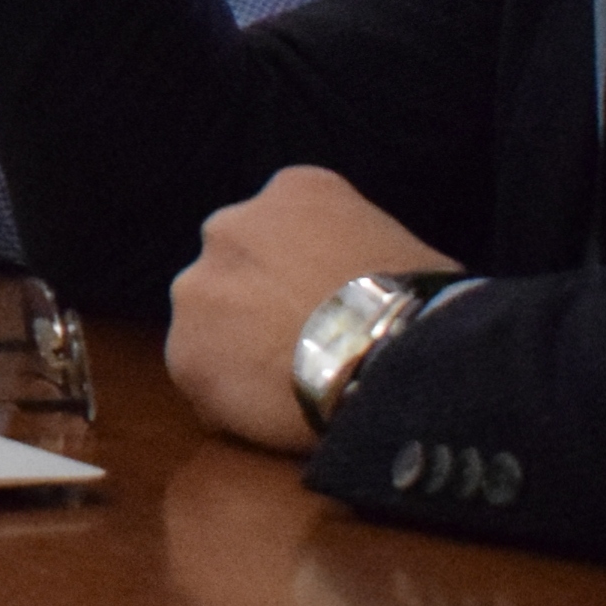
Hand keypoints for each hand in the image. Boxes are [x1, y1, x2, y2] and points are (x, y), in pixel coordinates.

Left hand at [165, 163, 457, 452]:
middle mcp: (230, 226)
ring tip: (290, 386)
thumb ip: (357, 250)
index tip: (325, 306)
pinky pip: (202, 377)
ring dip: (238, 348)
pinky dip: (228, 397)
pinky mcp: (185, 351)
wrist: (394, 359)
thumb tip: (368, 282)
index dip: (304, 274)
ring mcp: (199, 288)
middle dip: (258, 302)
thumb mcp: (401, 247)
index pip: (284, 229)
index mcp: (292, 192)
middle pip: (236, 268)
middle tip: (301, 346)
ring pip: (210, 322)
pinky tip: (273, 414)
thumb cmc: (421, 306)